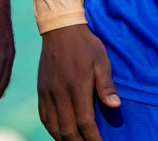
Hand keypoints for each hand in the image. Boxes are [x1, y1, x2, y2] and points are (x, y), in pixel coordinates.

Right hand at [37, 23, 118, 140]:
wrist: (59, 28)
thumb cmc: (85, 45)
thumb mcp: (101, 61)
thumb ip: (106, 85)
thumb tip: (115, 106)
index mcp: (76, 87)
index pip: (85, 123)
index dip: (93, 139)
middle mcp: (59, 93)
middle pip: (67, 130)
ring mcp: (47, 92)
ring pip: (53, 126)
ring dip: (64, 139)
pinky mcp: (41, 90)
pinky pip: (44, 116)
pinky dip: (52, 129)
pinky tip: (60, 133)